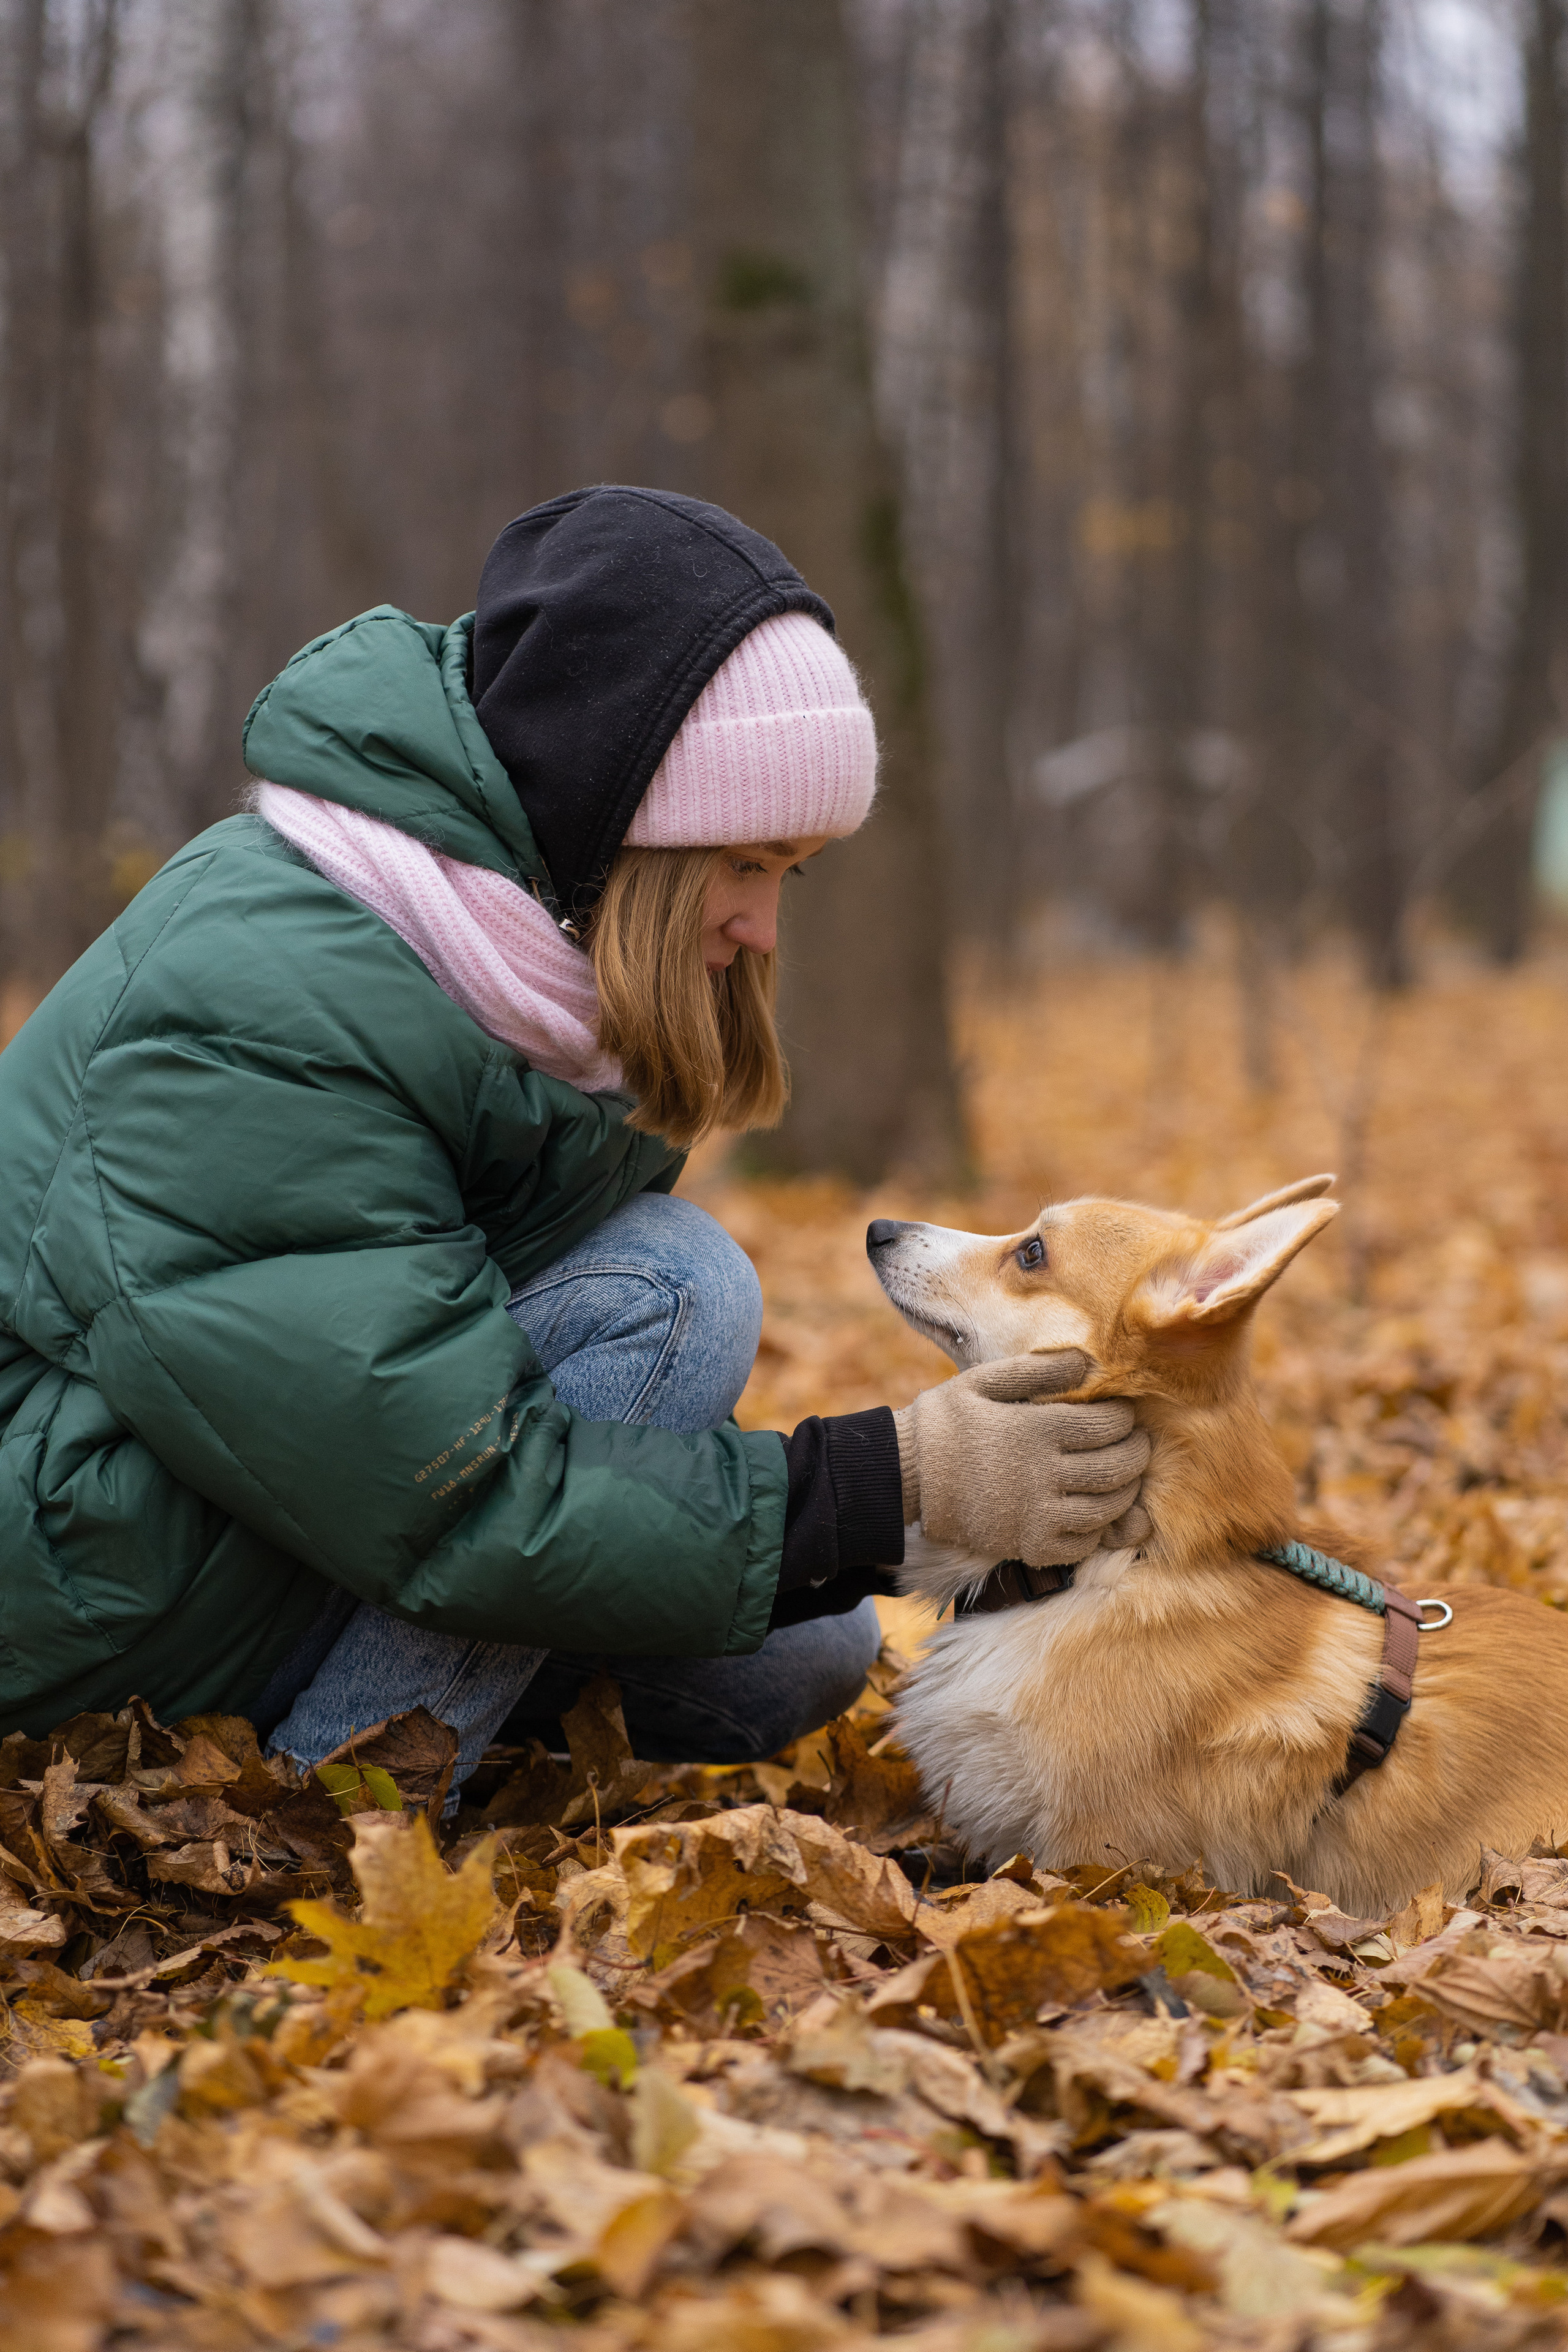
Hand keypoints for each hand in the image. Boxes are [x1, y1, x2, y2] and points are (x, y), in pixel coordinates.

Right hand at [892, 1351, 1150, 1566]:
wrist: (905, 1475)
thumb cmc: (946, 1420)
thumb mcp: (983, 1380)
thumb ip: (1037, 1369)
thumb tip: (1087, 1360)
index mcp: (1036, 1428)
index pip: (1108, 1424)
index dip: (1125, 1418)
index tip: (1123, 1414)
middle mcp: (1043, 1472)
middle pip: (1116, 1467)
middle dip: (1137, 1454)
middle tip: (1137, 1445)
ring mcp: (1037, 1513)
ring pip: (1106, 1508)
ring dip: (1125, 1493)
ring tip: (1124, 1479)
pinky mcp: (1028, 1544)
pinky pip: (1081, 1544)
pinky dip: (1098, 1531)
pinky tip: (1094, 1514)